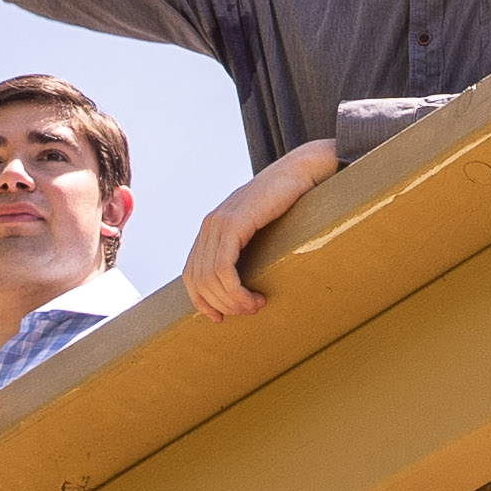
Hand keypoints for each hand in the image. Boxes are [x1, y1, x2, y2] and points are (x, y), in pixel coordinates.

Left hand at [182, 139, 344, 321]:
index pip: (191, 274)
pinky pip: (223, 269)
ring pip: (210, 279)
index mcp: (210, 229)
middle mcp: (209, 226)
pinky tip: (254, 296)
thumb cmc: (286, 201)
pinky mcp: (233, 224)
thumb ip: (244, 245)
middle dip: (222, 305)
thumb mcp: (257, 227)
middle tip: (249, 311)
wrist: (299, 172)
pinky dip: (236, 291)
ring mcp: (218, 223)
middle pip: (198, 281)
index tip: (220, 319)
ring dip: (233, 301)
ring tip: (256, 305)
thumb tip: (243, 280)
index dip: (201, 302)